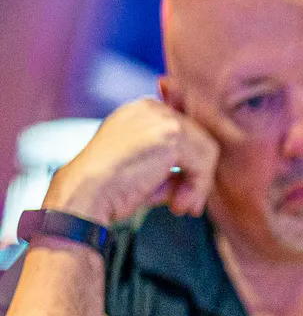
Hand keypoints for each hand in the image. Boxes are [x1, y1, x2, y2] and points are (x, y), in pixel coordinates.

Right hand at [43, 99, 219, 226]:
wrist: (84, 194)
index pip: (185, 133)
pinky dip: (197, 188)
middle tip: (185, 206)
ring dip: (199, 185)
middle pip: (199, 140)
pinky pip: (204, 163)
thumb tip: (202, 177)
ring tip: (180, 207)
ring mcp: (160, 119)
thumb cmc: (109, 189)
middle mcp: (150, 108)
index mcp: (140, 112)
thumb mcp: (145, 171)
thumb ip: (172, 166)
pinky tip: (177, 206)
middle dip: (197, 176)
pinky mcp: (170, 135)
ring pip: (206, 151)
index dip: (189, 164)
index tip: (182, 194)